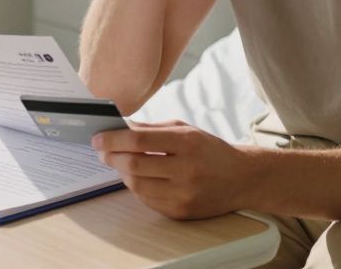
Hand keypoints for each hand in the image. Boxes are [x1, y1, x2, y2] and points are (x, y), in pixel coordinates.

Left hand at [92, 120, 250, 219]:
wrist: (242, 178)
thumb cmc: (210, 150)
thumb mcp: (186, 130)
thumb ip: (152, 128)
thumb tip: (120, 128)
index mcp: (187, 142)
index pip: (138, 140)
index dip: (113, 139)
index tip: (98, 138)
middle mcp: (186, 169)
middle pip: (134, 164)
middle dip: (111, 156)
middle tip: (101, 151)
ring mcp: (183, 194)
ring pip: (137, 185)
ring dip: (121, 173)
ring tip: (118, 162)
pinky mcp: (181, 212)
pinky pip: (147, 200)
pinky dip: (136, 187)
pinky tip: (135, 177)